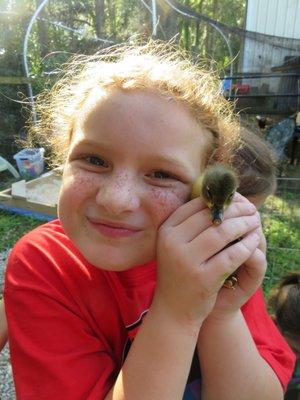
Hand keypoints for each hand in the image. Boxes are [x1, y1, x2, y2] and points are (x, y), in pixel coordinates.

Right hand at [153, 193, 260, 328]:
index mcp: (166, 231)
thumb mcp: (175, 245)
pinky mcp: (203, 278)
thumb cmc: (179, 271)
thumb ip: (190, 225)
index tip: (234, 199)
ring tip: (255, 222)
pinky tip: (254, 241)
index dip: (218, 200)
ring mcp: (186, 260)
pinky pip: (231, 255)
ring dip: (243, 225)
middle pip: (210, 217)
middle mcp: (172, 242)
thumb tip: (217, 200)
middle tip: (251, 209)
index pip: (195, 206)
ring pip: (222, 233)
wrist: (173, 308)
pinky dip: (246, 246)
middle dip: (235, 210)